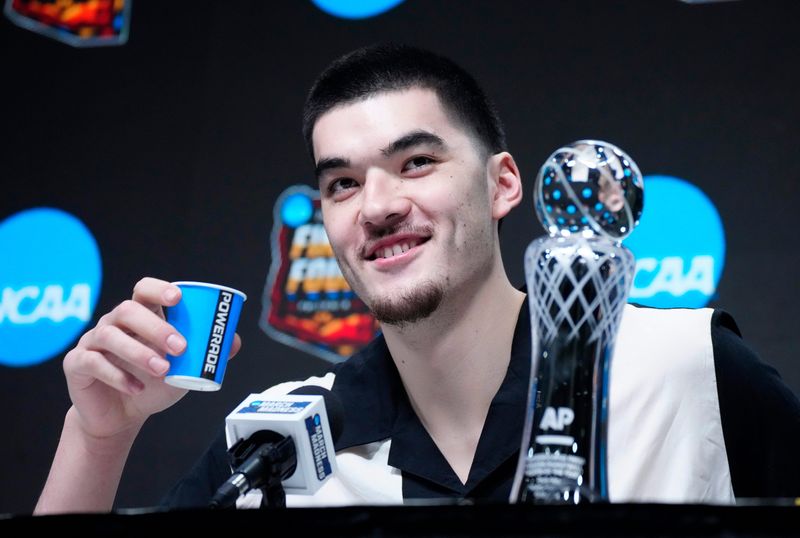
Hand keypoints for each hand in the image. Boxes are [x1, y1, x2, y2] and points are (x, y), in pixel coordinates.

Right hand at [62, 277, 241, 441]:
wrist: (122, 416)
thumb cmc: (153, 384)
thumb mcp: (185, 369)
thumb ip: (208, 353)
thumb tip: (234, 342)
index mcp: (140, 317)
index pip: (144, 290)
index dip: (159, 289)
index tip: (177, 298)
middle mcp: (114, 324)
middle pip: (128, 310)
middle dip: (156, 327)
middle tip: (180, 347)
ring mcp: (93, 342)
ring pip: (110, 335)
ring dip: (139, 352)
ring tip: (163, 370)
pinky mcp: (78, 364)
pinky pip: (92, 362)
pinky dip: (117, 375)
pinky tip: (136, 388)